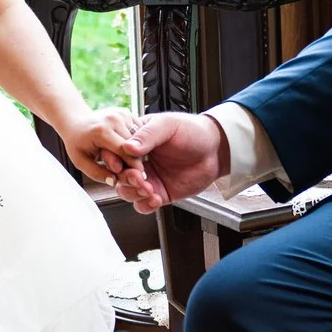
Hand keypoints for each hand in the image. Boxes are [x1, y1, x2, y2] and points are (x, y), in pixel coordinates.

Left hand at [62, 107, 144, 188]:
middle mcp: (113, 119)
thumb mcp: (80, 161)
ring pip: (139, 138)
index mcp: (101, 131)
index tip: (137, 176)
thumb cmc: (77, 142)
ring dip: (137, 150)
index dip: (132, 166)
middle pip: (134, 145)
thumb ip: (96, 173)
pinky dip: (135, 142)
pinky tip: (127, 148)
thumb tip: (114, 181)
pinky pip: (138, 132)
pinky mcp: (127, 113)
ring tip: (126, 159)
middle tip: (131, 170)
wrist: (76, 122)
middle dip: (134, 159)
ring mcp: (121, 114)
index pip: (125, 151)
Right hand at [113, 111, 228, 211]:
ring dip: (134, 193)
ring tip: (150, 190)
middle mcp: (139, 161)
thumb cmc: (193, 131)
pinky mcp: (159, 192)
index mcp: (136, 141)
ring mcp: (149, 178)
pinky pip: (143, 205)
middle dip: (126, 180)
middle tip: (140, 179)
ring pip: (127, 192)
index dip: (116, 161)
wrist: (216, 149)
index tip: (124, 164)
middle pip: (118, 175)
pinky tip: (156, 199)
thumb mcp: (168, 126)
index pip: (115, 152)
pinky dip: (145, 205)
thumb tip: (128, 148)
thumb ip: (147, 135)